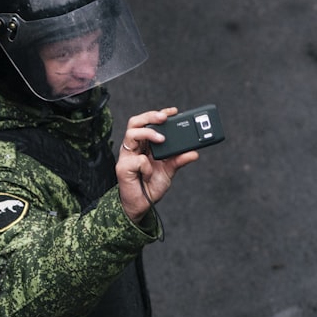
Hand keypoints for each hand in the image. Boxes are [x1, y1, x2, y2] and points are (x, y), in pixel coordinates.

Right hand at [117, 107, 198, 222]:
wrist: (142, 205)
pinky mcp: (123, 167)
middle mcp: (134, 147)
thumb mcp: (170, 170)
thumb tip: (193, 152)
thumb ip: (179, 160)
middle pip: (136, 122)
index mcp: (144, 145)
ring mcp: (127, 156)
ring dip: (148, 134)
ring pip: (131, 134)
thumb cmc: (151, 185)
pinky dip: (147, 166)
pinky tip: (148, 174)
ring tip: (161, 140)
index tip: (173, 111)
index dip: (158, 114)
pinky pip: (138, 160)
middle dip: (150, 116)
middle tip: (164, 118)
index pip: (148, 123)